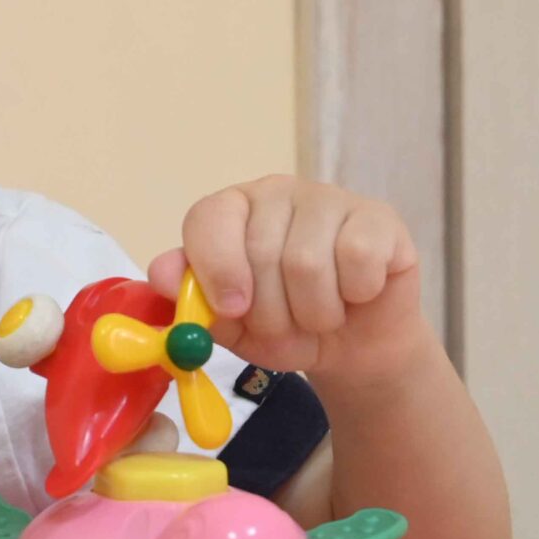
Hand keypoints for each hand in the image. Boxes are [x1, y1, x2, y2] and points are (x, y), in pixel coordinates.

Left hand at [149, 177, 427, 387]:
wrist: (354, 346)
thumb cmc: (286, 327)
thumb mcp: (229, 324)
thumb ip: (191, 298)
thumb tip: (161, 275)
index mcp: (233, 210)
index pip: (208, 219)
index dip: (216, 269)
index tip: (233, 309)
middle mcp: (277, 193)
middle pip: (260, 252)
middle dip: (273, 313)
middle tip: (288, 325)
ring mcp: (329, 198)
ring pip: (308, 263)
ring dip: (314, 313)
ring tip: (321, 315)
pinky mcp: (378, 217)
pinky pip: (358, 260)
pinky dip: (355, 296)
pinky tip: (357, 295)